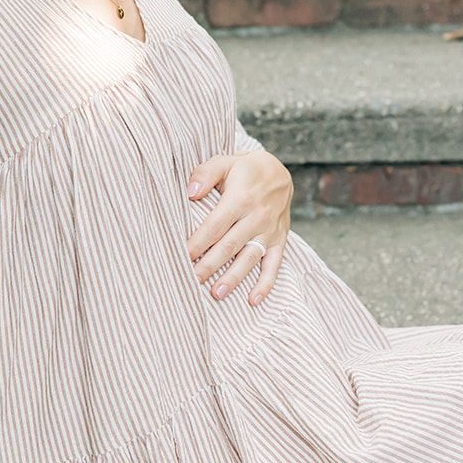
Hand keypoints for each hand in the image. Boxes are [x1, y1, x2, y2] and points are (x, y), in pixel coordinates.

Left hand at [185, 150, 292, 305]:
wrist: (280, 171)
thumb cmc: (243, 169)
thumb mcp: (224, 162)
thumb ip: (205, 174)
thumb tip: (190, 192)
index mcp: (241, 199)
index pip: (215, 226)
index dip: (198, 242)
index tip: (182, 256)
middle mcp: (257, 217)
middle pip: (229, 246)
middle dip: (209, 265)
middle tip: (191, 281)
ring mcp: (269, 231)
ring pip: (249, 258)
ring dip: (233, 278)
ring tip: (217, 294)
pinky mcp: (279, 240)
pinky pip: (274, 264)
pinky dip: (266, 284)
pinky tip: (253, 300)